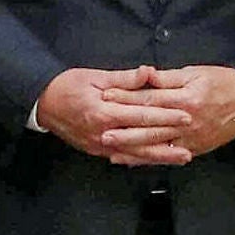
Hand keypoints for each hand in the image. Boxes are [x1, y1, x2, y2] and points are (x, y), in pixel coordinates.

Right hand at [36, 66, 189, 164]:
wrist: (42, 104)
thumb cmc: (67, 86)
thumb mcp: (95, 76)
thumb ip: (124, 79)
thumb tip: (149, 73)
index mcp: (104, 112)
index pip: (142, 115)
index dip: (166, 116)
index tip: (185, 115)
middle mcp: (104, 133)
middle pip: (143, 138)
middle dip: (169, 138)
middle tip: (192, 137)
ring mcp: (100, 145)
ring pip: (136, 153)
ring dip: (161, 156)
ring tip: (183, 156)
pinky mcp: (97, 150)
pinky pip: (123, 157)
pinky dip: (142, 159)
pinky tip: (156, 161)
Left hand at [101, 65, 234, 159]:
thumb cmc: (222, 83)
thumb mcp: (195, 73)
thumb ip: (168, 78)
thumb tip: (145, 75)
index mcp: (185, 98)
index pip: (150, 99)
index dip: (126, 97)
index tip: (106, 96)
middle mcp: (186, 121)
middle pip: (150, 125)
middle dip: (124, 129)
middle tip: (101, 130)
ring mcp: (190, 138)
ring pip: (157, 145)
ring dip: (133, 148)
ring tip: (111, 149)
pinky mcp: (194, 149)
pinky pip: (168, 156)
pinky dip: (150, 159)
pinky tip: (133, 161)